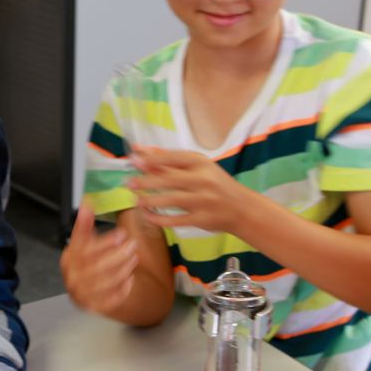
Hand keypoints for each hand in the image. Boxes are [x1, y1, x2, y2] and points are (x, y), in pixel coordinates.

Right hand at [60, 203, 139, 315]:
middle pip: (95, 267)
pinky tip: (130, 278)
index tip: (121, 234)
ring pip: (105, 282)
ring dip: (122, 268)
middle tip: (133, 245)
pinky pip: (110, 299)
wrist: (94, 292)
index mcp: (68, 260)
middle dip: (117, 254)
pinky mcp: (95, 307)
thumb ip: (86, 224)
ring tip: (134, 258)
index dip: (104, 242)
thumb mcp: (87, 242)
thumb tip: (87, 201)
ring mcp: (82, 294)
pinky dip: (122, 288)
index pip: (85, 250)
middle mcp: (72, 278)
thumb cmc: (91, 263)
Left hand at [128, 147, 255, 232]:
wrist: (242, 209)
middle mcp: (203, 180)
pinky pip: (175, 220)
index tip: (133, 158)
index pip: (173, 158)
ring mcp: (203, 200)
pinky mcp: (201, 219)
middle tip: (128, 183)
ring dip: (150, 200)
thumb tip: (143, 150)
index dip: (152, 158)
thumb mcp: (199, 168)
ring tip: (136, 200)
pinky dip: (159, 218)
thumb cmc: (215, 184)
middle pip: (169, 179)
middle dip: (146, 181)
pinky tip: (147, 215)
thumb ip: (171, 161)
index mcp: (201, 163)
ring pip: (171, 200)